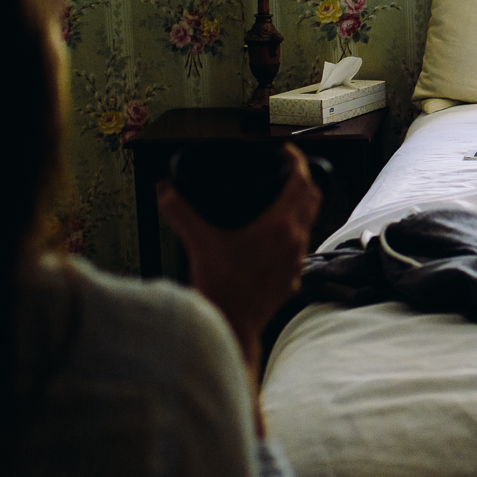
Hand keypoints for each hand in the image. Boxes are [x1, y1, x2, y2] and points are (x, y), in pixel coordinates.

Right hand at [158, 145, 320, 372]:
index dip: (297, 160)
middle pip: (312, 199)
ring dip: (299, 208)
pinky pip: (298, 248)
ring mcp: (296, 262)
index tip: (286, 151)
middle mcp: (295, 242)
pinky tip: (271, 238)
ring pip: (308, 224)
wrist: (232, 326)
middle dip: (302, 180)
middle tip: (286, 170)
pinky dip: (291, 234)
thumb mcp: (199, 242)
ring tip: (279, 200)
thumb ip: (180, 212)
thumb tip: (165, 190)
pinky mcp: (291, 279)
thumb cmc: (221, 287)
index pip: (302, 182)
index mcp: (279, 227)